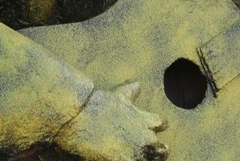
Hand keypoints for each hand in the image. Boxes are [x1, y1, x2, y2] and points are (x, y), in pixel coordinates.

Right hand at [51, 82, 168, 159]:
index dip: (155, 127)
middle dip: (155, 150)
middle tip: (140, 149)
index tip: (146, 129)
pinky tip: (114, 158)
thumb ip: (131, 92)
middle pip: (163, 150)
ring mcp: (135, 156)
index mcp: (144, 120)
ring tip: (128, 155)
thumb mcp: (117, 95)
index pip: (162, 124)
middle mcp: (145, 140)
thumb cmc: (94, 106)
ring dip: (143, 158)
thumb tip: (138, 85)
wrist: (75, 120)